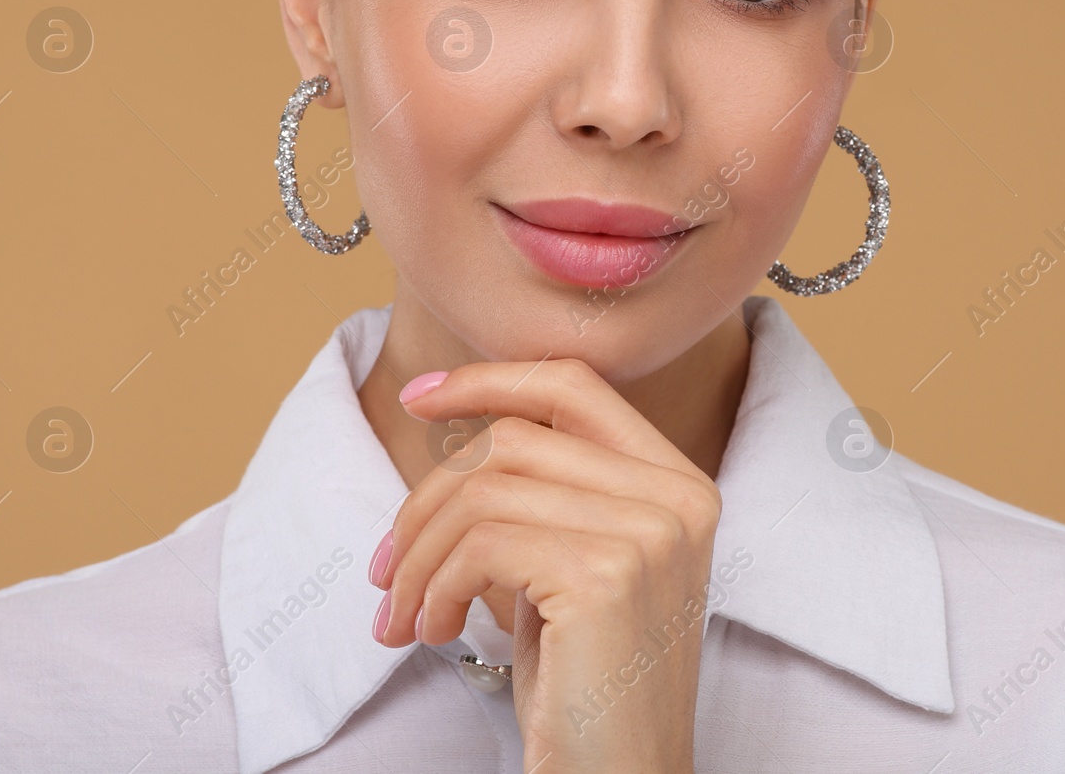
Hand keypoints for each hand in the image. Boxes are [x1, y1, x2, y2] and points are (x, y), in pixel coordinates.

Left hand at [369, 358, 721, 773]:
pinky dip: (433, 586)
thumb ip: (544, 497)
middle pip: (511, 439)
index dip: (487, 380)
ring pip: (484, 490)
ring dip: (418, 555)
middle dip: (424, 501)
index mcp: (679, 484)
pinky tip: (435, 630)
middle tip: (385, 571)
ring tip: (406, 613)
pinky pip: (480, 544)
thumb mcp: (570, 567)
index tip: (416, 398)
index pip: (573, 386)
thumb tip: (458, 427)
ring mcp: (649, 533)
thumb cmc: (586, 683)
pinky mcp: (607, 576)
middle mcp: (678, 497)